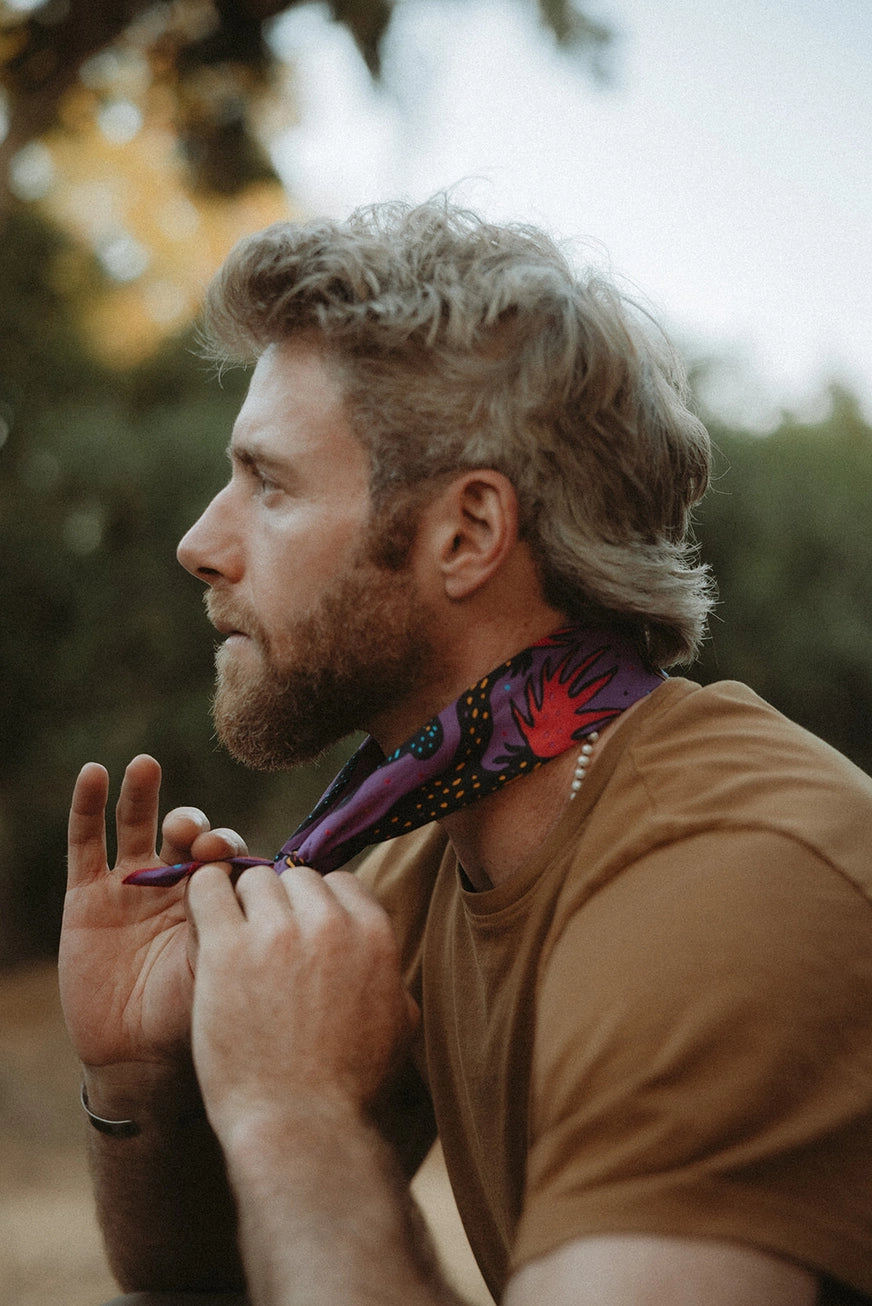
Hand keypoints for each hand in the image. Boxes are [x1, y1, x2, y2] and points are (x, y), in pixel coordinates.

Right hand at [59, 754, 247, 1081]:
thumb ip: (232, 924)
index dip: (226, 847)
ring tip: (146, 766)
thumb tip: (264, 883)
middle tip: (197, 836)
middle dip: (194, 825)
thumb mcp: (220, 967)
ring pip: (137, 826)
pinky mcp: (87, 896)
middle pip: (187, 834)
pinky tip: (93, 774)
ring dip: (143, 794)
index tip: (226, 855)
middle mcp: (176, 884)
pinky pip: (85, 844)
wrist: (140, 1059)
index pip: (226, 853)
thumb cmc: (193, 1018)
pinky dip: (87, 808)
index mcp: (216, 898)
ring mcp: (130, 886)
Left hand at [187, 863, 418, 1142]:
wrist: (302, 1128)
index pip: (339, 883)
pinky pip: (208, 890)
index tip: (302, 935)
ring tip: (233, 944)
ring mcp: (276, 932)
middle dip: (279, 906)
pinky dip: (203, 895)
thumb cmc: (351, 1090)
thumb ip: (391, 980)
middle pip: (295, 878)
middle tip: (264, 945)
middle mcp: (328, 922)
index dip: (316, 907)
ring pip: (252, 881)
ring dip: (241, 906)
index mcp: (373, 934)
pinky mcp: (227, 949)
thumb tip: (387, 967)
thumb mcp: (398, 1027)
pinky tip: (202, 917)